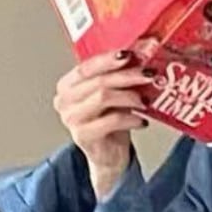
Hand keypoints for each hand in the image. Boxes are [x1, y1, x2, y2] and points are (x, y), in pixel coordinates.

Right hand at [52, 38, 160, 199]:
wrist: (108, 157)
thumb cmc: (110, 124)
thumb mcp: (113, 96)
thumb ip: (118, 79)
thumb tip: (140, 59)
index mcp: (67, 85)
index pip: (87, 66)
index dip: (108, 59)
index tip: (131, 54)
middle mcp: (64, 100)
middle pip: (98, 81)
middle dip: (127, 76)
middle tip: (148, 74)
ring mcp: (71, 118)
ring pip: (103, 97)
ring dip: (129, 96)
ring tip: (145, 100)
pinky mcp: (82, 135)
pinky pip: (111, 120)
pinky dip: (131, 119)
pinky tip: (142, 121)